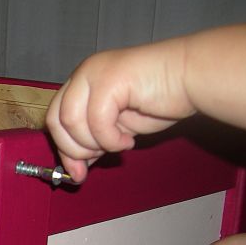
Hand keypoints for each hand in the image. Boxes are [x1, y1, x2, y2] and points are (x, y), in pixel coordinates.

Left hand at [46, 40, 195, 181]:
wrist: (191, 79)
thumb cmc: (158, 99)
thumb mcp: (115, 128)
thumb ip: (92, 143)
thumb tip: (74, 170)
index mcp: (81, 83)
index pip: (54, 118)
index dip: (63, 148)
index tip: (76, 172)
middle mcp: (84, 74)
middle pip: (56, 120)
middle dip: (74, 149)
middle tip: (98, 156)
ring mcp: (95, 72)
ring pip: (72, 121)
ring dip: (94, 143)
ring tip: (118, 143)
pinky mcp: (111, 78)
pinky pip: (97, 120)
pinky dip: (110, 139)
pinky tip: (128, 139)